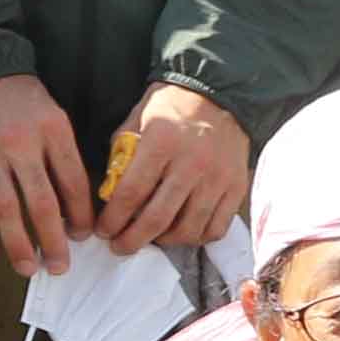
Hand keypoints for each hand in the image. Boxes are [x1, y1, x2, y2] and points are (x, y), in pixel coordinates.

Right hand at [0, 72, 91, 279]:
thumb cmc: (22, 103)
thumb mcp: (54, 119)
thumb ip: (64, 158)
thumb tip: (74, 209)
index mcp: (52, 131)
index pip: (73, 181)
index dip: (81, 214)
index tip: (83, 236)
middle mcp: (21, 143)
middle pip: (41, 202)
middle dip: (52, 240)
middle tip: (59, 266)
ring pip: (5, 208)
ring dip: (18, 244)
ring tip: (28, 268)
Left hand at [96, 82, 249, 257]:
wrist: (219, 93)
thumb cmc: (171, 108)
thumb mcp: (136, 120)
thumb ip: (121, 156)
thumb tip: (107, 196)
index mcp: (161, 143)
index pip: (131, 194)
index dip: (113, 219)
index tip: (103, 231)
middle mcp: (192, 163)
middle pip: (157, 219)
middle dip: (132, 240)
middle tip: (120, 247)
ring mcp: (217, 178)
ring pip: (188, 229)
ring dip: (163, 242)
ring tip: (150, 239)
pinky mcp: (236, 187)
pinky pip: (216, 228)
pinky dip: (196, 238)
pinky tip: (181, 232)